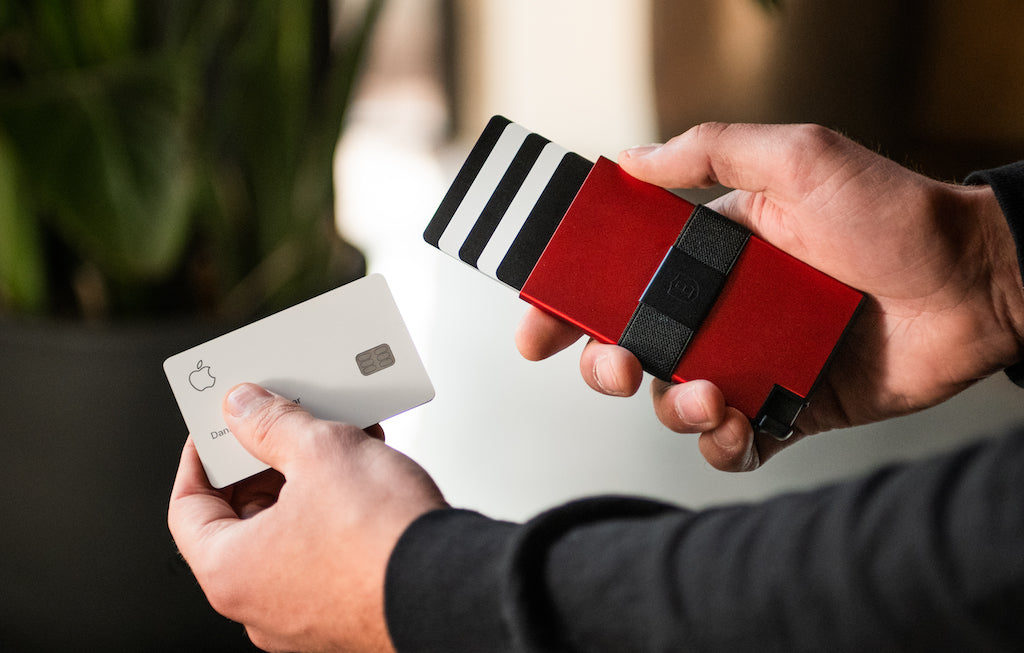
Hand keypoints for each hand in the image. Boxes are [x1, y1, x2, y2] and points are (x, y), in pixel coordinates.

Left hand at [167, 383, 445, 652]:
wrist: (455, 585)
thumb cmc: (381, 538)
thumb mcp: (320, 453)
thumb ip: (271, 424)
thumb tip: (242, 407)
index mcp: (230, 572)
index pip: (187, 507)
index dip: (201, 456)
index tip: (218, 426)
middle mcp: (258, 604)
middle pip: (242, 517)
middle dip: (265, 461)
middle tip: (281, 420)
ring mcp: (303, 612)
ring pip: (289, 532)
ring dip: (307, 479)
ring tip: (333, 433)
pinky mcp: (345, 608)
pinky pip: (323, 550)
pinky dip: (334, 508)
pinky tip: (363, 466)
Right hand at [517, 123, 1023, 470]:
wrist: (975, 282)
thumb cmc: (892, 213)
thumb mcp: (797, 157)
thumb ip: (709, 151)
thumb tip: (629, 160)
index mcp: (710, 254)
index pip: (619, 279)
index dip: (569, 304)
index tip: (537, 328)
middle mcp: (721, 310)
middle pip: (630, 347)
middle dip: (603, 364)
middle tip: (615, 364)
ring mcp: (751, 361)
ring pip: (672, 401)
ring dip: (670, 408)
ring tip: (706, 394)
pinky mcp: (788, 408)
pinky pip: (732, 442)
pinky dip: (722, 445)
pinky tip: (738, 423)